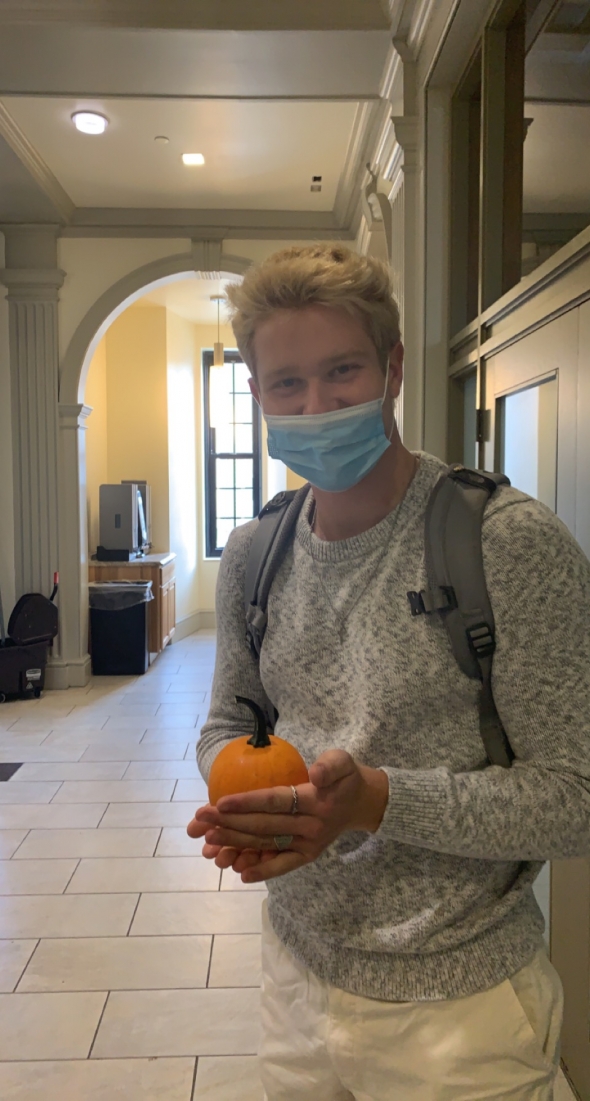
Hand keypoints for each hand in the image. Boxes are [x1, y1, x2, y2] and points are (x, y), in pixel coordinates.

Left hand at [186, 750, 388, 882]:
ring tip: (208, 843)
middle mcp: (311, 826)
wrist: (363, 803)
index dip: (246, 802)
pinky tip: (240, 872)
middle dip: (229, 823)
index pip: (275, 802)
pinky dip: (263, 870)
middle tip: (200, 819)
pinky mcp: (308, 855)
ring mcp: (308, 844)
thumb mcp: (343, 761)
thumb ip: (330, 765)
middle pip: (263, 826)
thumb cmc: (345, 777)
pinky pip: (283, 865)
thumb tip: (315, 774)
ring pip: (266, 844)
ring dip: (236, 845)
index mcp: (315, 801)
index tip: (219, 803)